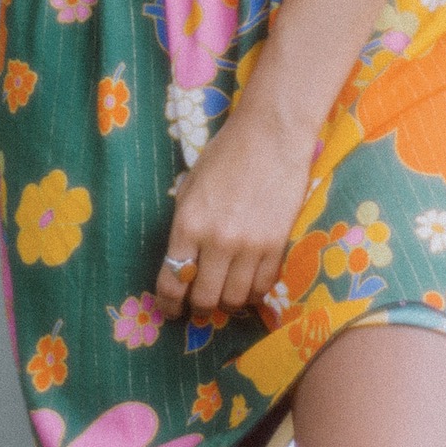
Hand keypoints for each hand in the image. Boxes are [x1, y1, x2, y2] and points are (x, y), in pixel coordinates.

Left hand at [154, 97, 318, 321]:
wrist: (270, 136)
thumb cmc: (225, 155)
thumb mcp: (190, 187)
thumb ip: (185, 227)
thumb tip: (183, 263)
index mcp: (188, 223)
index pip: (172, 281)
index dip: (168, 304)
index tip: (170, 310)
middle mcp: (217, 240)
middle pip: (204, 299)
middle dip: (197, 308)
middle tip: (198, 305)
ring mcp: (249, 245)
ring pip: (234, 299)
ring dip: (226, 304)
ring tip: (224, 296)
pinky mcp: (277, 245)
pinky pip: (263, 286)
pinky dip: (253, 293)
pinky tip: (248, 285)